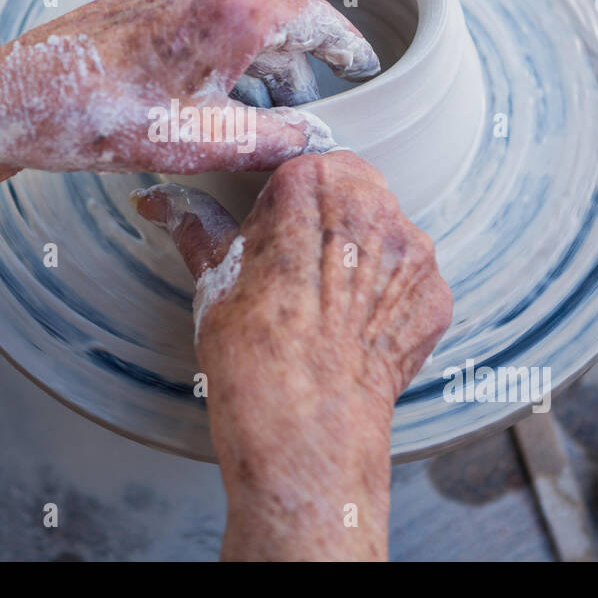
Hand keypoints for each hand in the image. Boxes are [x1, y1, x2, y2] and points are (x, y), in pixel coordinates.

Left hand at [0, 0, 378, 173]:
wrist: (23, 97)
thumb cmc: (106, 119)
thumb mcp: (204, 141)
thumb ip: (274, 138)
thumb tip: (318, 138)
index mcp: (236, 10)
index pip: (317, 20)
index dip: (349, 47)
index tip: (368, 66)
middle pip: (280, 23)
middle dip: (298, 71)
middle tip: (306, 116)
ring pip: (244, 22)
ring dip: (259, 66)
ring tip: (259, 116)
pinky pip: (209, 17)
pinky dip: (226, 53)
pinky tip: (215, 94)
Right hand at [132, 150, 452, 560]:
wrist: (304, 431)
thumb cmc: (253, 353)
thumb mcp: (213, 277)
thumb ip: (195, 224)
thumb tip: (161, 201)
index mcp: (316, 184)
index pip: (304, 166)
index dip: (282, 202)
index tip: (268, 232)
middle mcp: (378, 208)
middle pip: (353, 195)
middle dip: (326, 225)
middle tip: (292, 271)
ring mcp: (416, 255)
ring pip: (385, 237)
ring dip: (360, 259)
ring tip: (321, 307)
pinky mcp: (436, 299)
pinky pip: (409, 283)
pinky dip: (386, 300)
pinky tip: (351, 329)